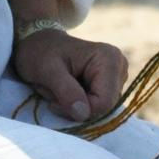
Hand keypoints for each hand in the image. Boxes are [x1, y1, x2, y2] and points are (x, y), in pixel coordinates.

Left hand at [13, 29, 129, 122]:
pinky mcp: (111, 85)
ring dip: (75, 107)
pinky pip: (97, 107)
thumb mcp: (47, 70)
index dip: (79, 111)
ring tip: (59, 90)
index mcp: (109, 59)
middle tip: (54, 96)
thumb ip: (65, 91)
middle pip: (104, 108)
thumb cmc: (40, 53)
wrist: (39, 45)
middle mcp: (119, 67)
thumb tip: (83, 114)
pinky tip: (67, 91)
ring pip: (100, 110)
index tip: (54, 103)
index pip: (104, 103)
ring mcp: (117, 77)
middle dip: (76, 109)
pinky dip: (79, 105)